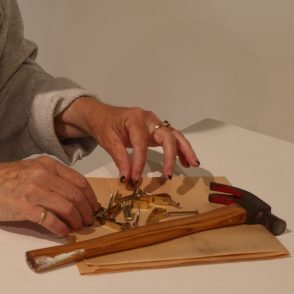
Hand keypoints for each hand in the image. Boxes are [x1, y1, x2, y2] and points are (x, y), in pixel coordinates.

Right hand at [0, 156, 97, 236]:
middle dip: (86, 211)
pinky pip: (51, 220)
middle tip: (88, 220)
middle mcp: (43, 175)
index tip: (93, 206)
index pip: (79, 180)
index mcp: (47, 164)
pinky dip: (61, 228)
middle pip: (76, 195)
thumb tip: (74, 195)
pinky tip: (63, 232)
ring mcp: (34, 191)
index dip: (90, 196)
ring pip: (67, 207)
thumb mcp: (32, 169)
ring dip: (76, 220)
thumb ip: (52, 178)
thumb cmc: (5, 180)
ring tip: (77, 227)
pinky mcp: (26, 208)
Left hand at [56, 97, 199, 181]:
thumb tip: (127, 178)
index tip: (135, 178)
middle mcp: (149, 119)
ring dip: (185, 150)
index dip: (139, 162)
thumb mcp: (108, 141)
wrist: (101, 115)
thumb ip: (119, 158)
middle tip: (169, 175)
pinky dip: (180, 150)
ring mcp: (155, 123)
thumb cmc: (104, 125)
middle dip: (171, 156)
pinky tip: (186, 162)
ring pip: (175, 136)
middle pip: (167, 136)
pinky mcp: (156, 130)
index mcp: (135, 119)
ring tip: (192, 164)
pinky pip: (172, 139)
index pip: (141, 143)